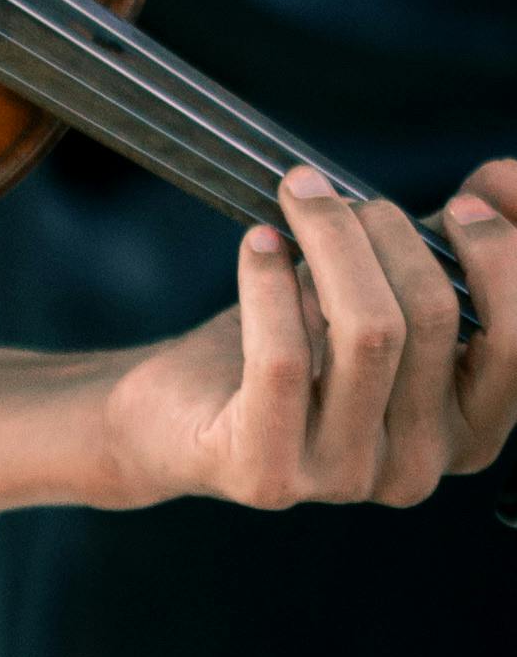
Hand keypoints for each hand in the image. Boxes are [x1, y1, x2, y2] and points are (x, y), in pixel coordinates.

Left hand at [101, 160, 516, 511]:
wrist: (173, 415)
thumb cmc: (291, 344)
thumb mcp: (384, 289)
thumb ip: (457, 242)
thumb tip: (509, 178)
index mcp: (467, 431)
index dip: (501, 262)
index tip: (463, 206)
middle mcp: (418, 468)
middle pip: (434, 316)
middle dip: (388, 231)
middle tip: (338, 197)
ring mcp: (345, 479)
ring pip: (367, 331)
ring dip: (331, 240)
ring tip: (298, 200)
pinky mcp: (269, 473)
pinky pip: (283, 358)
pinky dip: (269, 281)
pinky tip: (258, 243)